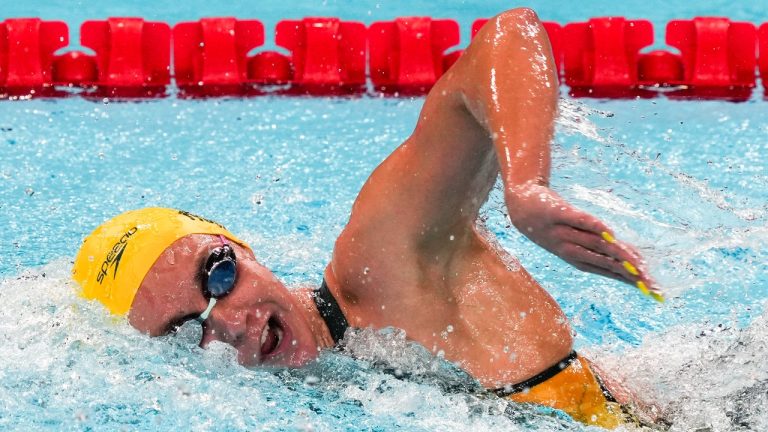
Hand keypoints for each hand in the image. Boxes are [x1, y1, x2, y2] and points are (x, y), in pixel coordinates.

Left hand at [505, 182, 662, 301]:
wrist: (522, 206)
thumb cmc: (556, 226)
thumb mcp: (579, 241)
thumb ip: (605, 250)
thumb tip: (635, 261)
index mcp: (579, 260)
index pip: (611, 272)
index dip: (632, 282)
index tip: (654, 292)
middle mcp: (572, 249)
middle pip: (605, 263)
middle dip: (630, 274)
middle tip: (651, 285)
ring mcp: (564, 232)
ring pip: (595, 244)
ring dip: (617, 254)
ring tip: (639, 265)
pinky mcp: (558, 213)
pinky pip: (578, 220)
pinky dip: (593, 226)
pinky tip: (609, 232)